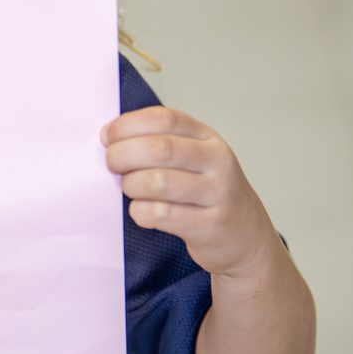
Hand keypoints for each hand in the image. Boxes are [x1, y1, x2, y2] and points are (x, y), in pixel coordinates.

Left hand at [101, 106, 277, 278]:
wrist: (245, 235)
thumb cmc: (206, 192)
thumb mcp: (193, 158)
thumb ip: (159, 143)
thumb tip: (109, 138)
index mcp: (207, 137)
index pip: (164, 118)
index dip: (127, 125)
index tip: (106, 136)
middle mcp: (217, 160)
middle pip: (159, 149)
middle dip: (122, 155)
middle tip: (111, 165)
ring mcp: (217, 193)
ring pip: (158, 181)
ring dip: (131, 185)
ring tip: (129, 189)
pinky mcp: (210, 225)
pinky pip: (163, 214)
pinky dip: (141, 212)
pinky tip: (141, 212)